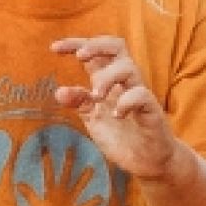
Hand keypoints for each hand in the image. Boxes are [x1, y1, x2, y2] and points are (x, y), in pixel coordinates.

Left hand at [52, 36, 181, 179]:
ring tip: (96, 96)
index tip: (54, 48)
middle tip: (80, 57)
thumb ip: (79, 102)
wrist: (147, 162)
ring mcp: (140, 94)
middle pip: (117, 47)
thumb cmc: (122, 136)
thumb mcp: (94, 118)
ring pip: (128, 67)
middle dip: (96, 46)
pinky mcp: (152, 110)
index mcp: (110, 81)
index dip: (76, 44)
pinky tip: (116, 115)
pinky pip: (141, 94)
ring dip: (107, 78)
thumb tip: (59, 91)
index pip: (96, 53)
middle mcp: (125, 83)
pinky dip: (125, 102)